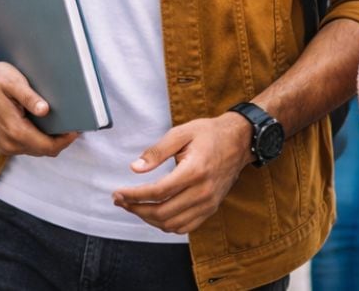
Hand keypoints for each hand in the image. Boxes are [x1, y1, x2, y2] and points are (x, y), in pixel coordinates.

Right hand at [0, 55, 78, 157]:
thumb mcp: (13, 83)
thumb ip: (30, 98)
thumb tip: (46, 110)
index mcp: (14, 131)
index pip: (48, 147)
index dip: (65, 140)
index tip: (76, 129)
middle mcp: (8, 143)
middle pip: (43, 151)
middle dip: (59, 141)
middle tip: (71, 124)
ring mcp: (3, 145)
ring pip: (35, 150)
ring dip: (48, 141)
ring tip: (59, 124)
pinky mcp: (1, 143)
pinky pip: (25, 147)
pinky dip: (36, 140)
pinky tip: (41, 125)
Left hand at [112, 112, 251, 234]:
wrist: (240, 141)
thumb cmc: (209, 134)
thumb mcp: (181, 133)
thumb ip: (157, 151)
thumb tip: (136, 168)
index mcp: (195, 170)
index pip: (158, 192)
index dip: (134, 195)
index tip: (118, 193)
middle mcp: (203, 191)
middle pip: (162, 212)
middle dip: (136, 209)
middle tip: (120, 200)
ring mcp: (208, 203)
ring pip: (172, 224)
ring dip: (148, 219)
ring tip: (134, 207)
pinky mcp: (211, 209)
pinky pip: (185, 227)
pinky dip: (166, 225)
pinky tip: (154, 213)